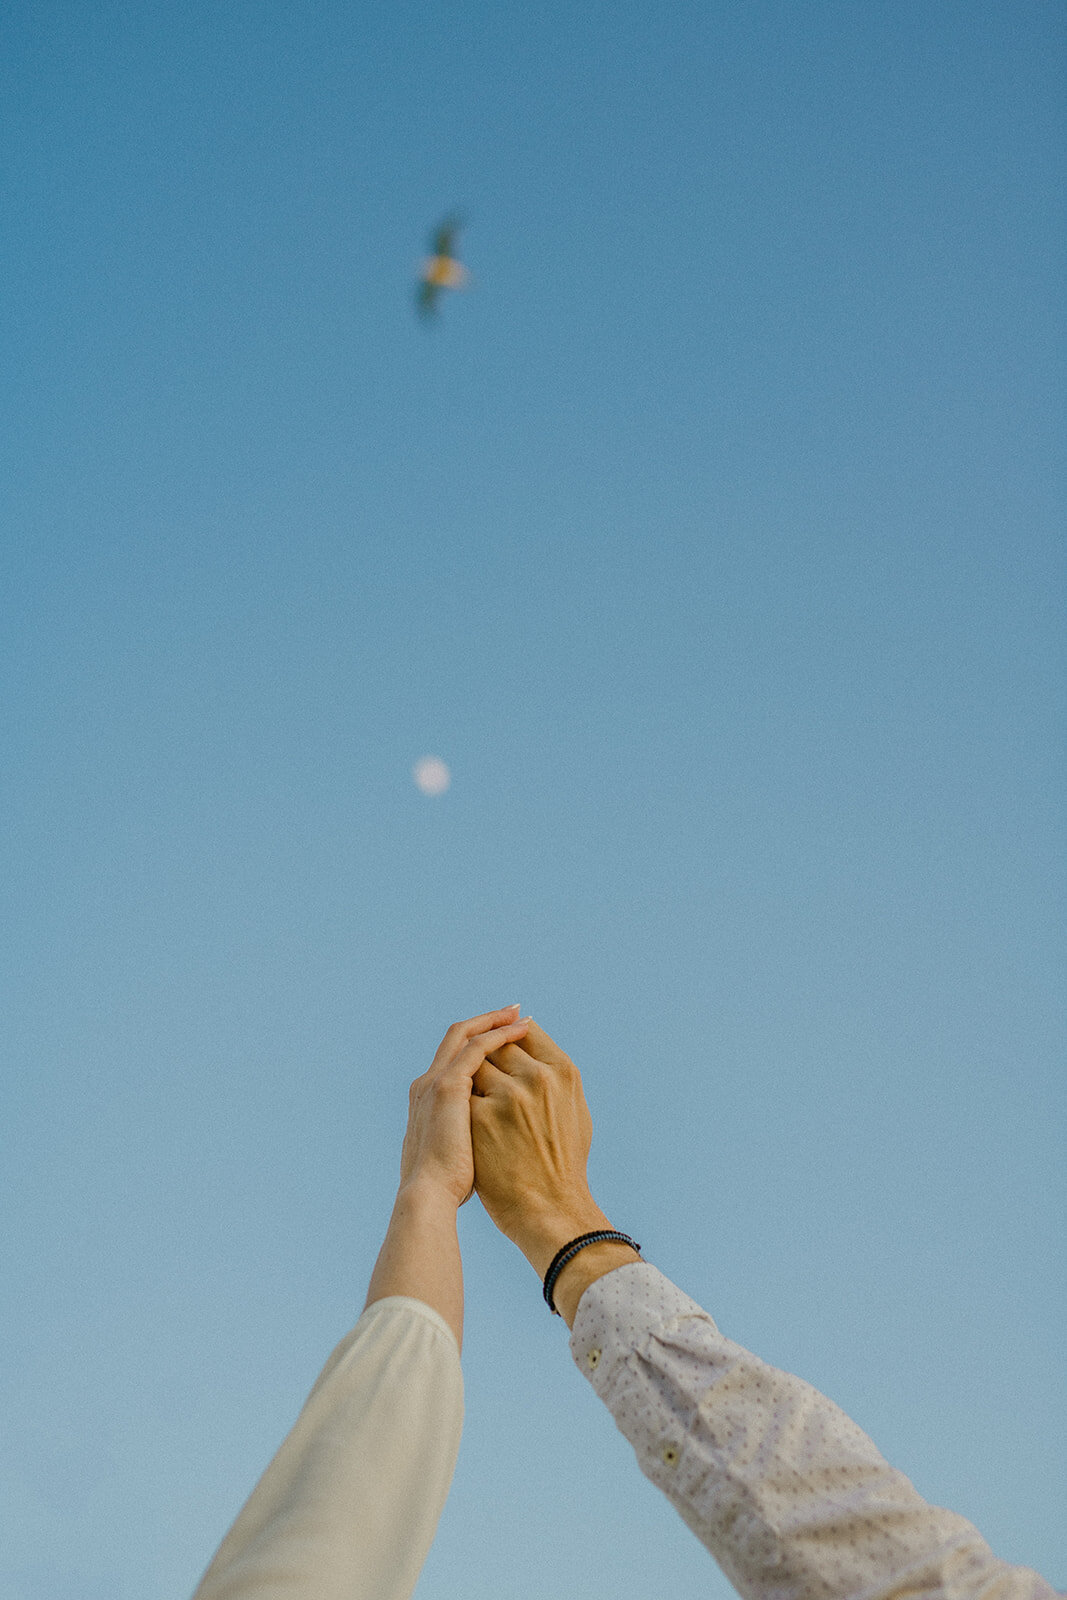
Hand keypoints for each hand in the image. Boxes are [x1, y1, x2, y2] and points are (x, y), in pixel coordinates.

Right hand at [398, 1005, 531, 1208]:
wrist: (428, 1199)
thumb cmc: (446, 1188)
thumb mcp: (457, 1152)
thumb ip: (468, 1136)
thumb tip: (491, 1139)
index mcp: (429, 1100)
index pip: (455, 1059)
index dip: (480, 1044)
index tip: (505, 1037)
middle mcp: (428, 1083)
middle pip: (457, 1038)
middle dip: (487, 1022)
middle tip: (514, 1012)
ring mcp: (436, 1082)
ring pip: (466, 1035)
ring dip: (494, 1021)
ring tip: (520, 1014)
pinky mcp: (447, 1086)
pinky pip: (477, 1048)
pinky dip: (498, 1034)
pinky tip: (520, 1030)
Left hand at [470, 1019, 612, 1274]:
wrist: (550, 1211)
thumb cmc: (565, 1162)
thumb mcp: (575, 1109)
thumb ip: (552, 1072)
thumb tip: (528, 1032)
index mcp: (563, 1071)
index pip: (527, 1031)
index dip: (511, 1039)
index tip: (505, 1053)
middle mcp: (537, 1077)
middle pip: (496, 1044)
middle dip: (489, 1059)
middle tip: (489, 1084)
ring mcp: (506, 1096)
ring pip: (474, 1065)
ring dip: (471, 1079)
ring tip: (478, 1106)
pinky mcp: (479, 1118)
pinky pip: (462, 1093)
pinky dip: (461, 1103)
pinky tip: (465, 1122)